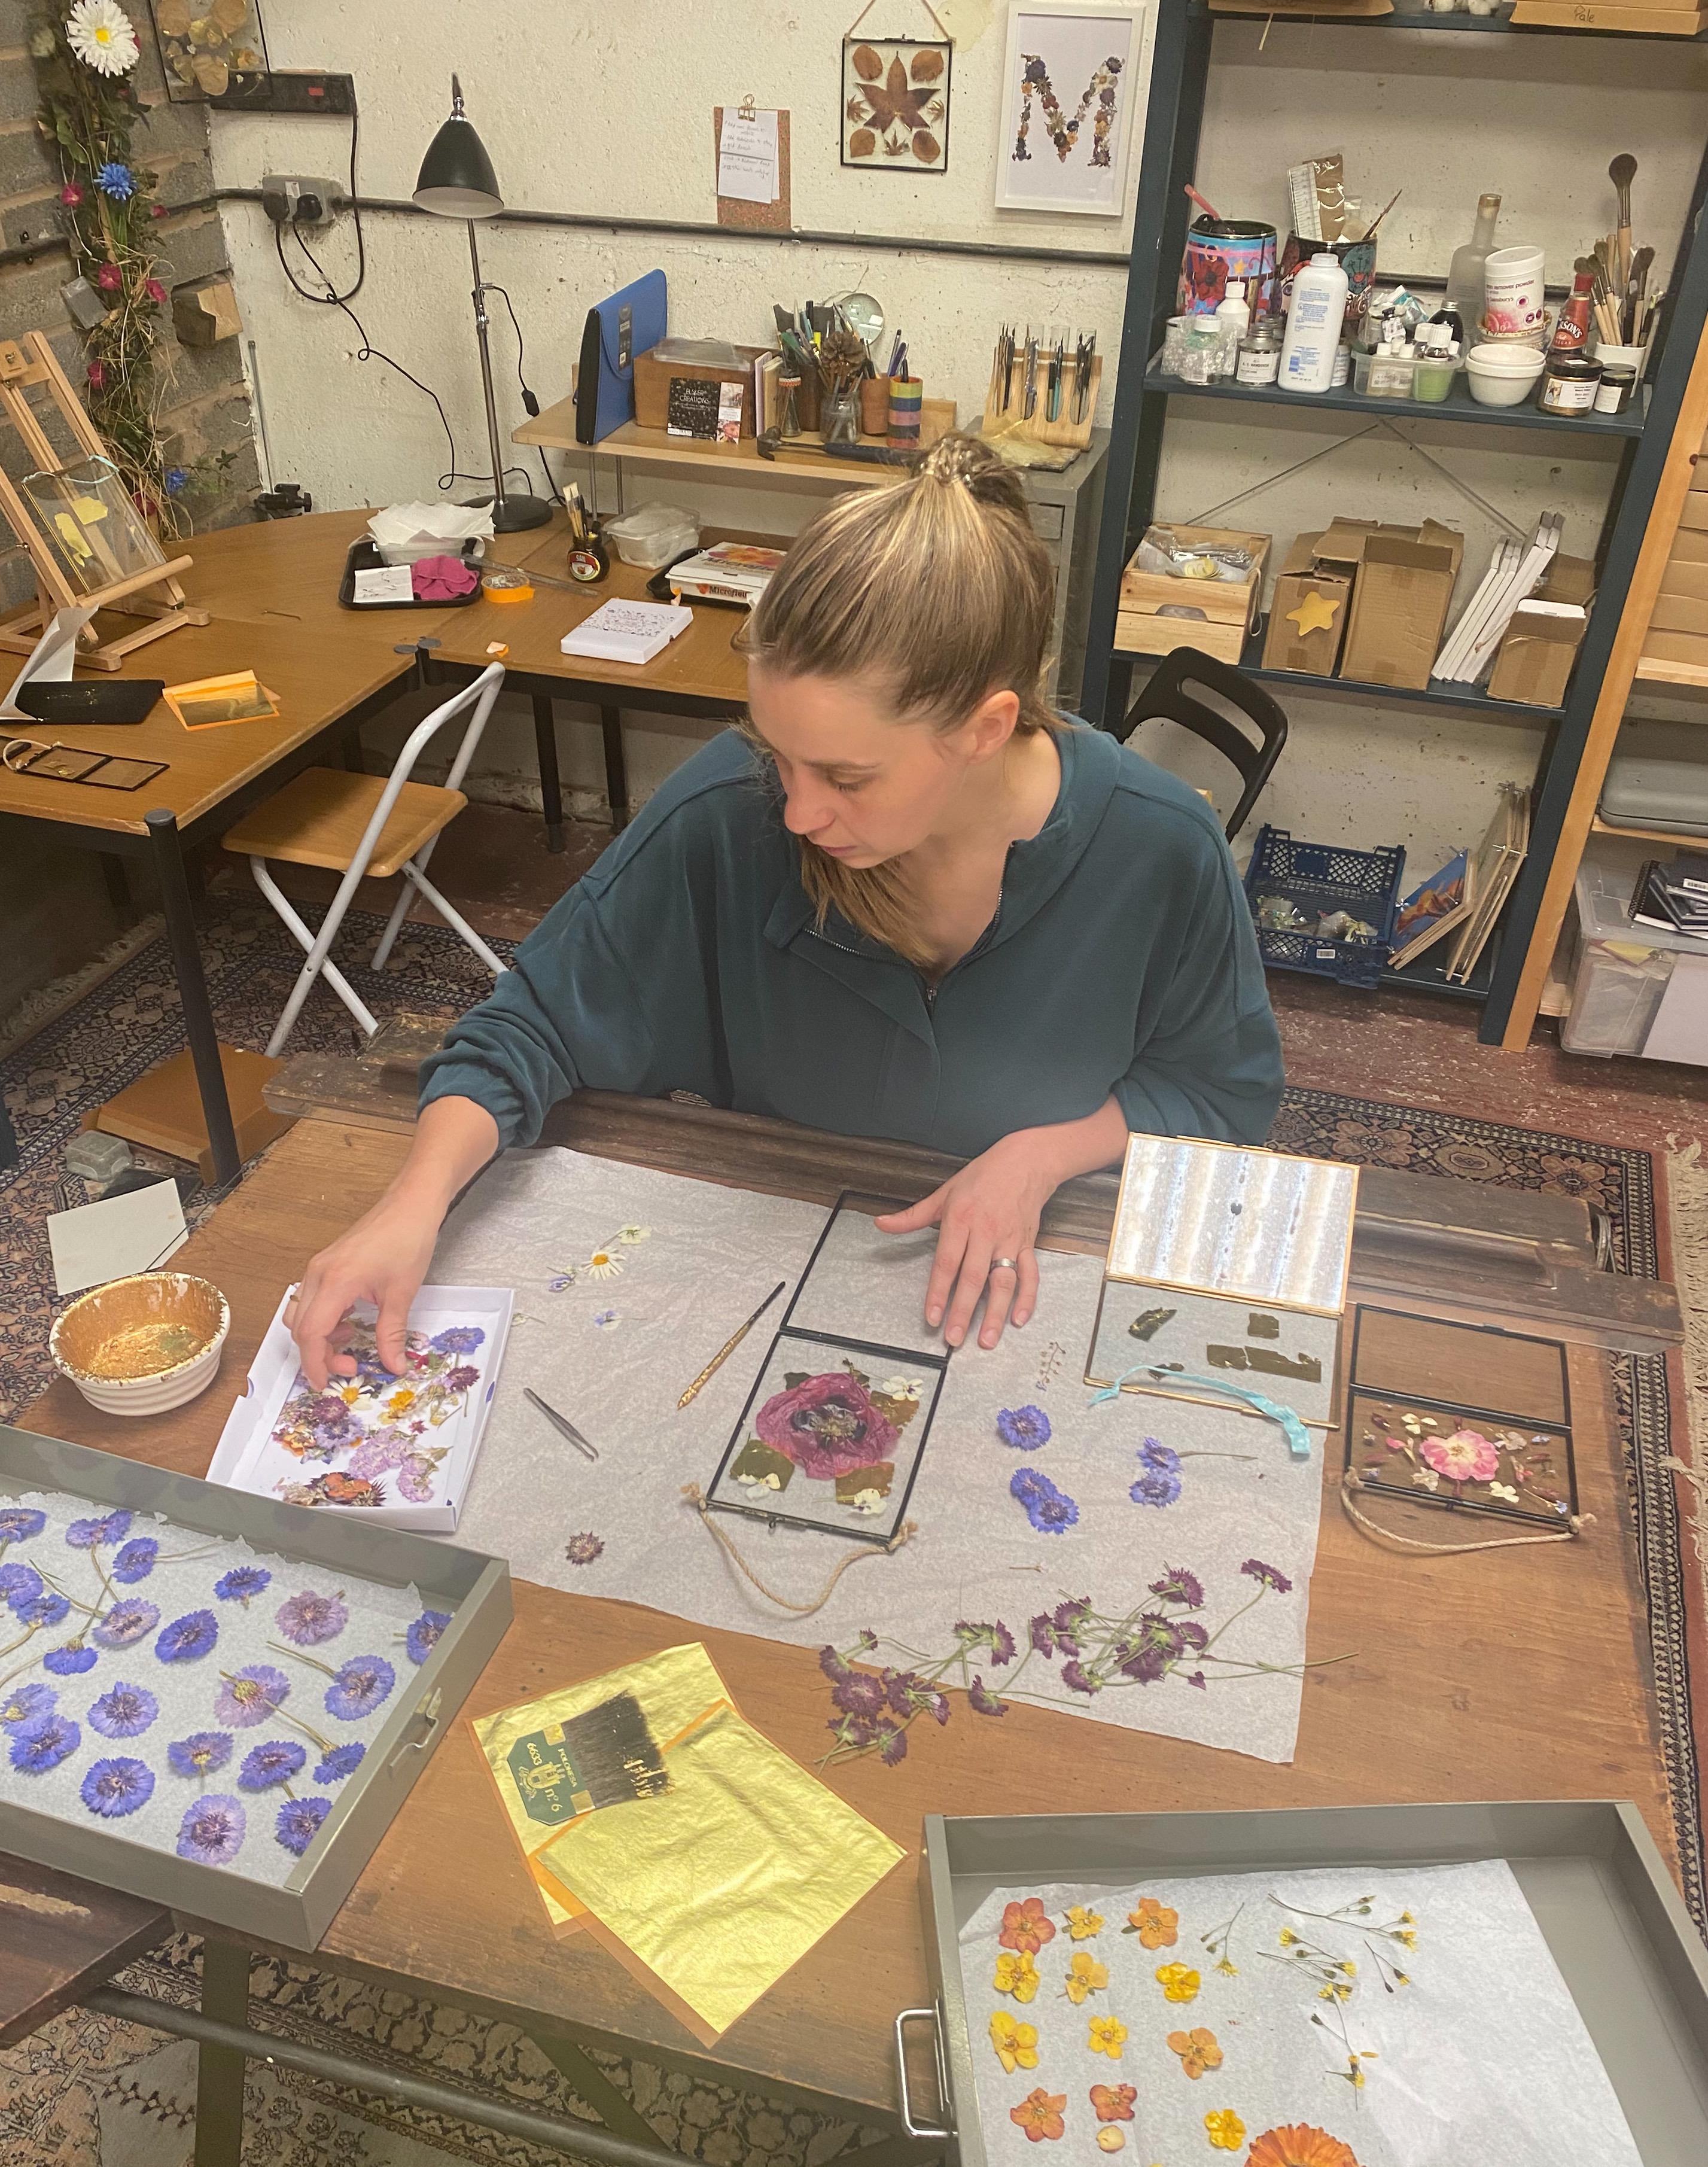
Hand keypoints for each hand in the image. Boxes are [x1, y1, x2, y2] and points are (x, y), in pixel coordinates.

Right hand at [287, 1093, 498, 1388]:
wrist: (411, 1203)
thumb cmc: (409, 1239)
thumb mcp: (402, 1294)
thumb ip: (392, 1334)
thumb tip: (393, 1366)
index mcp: (335, 1282)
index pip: (310, 1334)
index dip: (315, 1364)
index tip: (326, 1384)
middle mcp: (318, 1274)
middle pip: (300, 1328)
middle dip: (319, 1354)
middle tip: (350, 1367)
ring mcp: (319, 1267)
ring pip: (301, 1314)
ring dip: (320, 1336)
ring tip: (352, 1341)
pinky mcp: (326, 1264)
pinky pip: (312, 1300)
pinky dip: (324, 1318)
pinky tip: (351, 1321)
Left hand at [874, 1131, 1062, 1349]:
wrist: (1025, 1163)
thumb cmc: (982, 1177)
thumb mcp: (944, 1193)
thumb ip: (912, 1216)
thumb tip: (881, 1224)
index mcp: (961, 1220)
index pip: (946, 1263)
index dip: (938, 1292)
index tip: (931, 1317)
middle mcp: (985, 1234)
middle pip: (973, 1278)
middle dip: (963, 1311)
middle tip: (954, 1339)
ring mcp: (1009, 1241)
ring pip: (1003, 1282)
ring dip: (996, 1313)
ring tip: (987, 1340)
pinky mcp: (1028, 1245)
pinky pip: (1030, 1275)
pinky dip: (1027, 1298)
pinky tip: (1019, 1319)